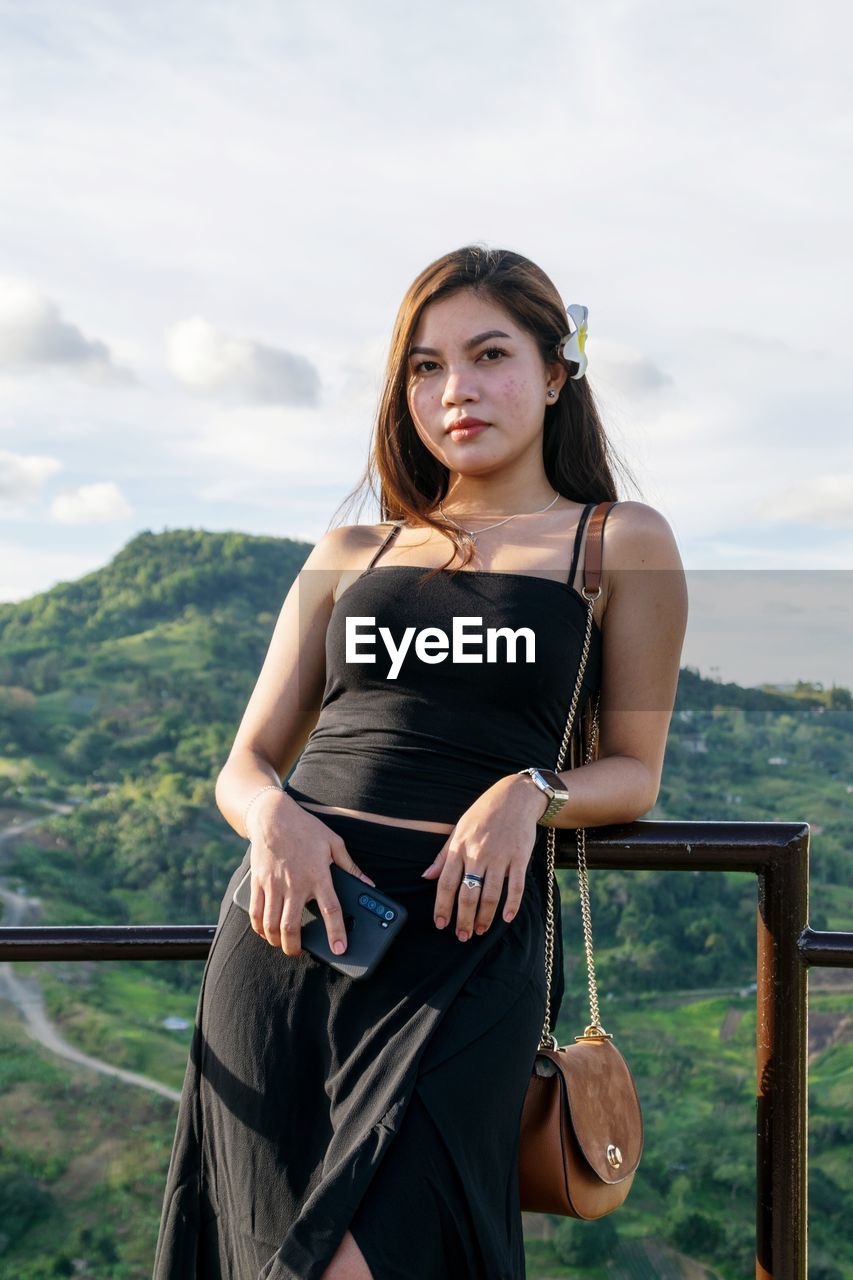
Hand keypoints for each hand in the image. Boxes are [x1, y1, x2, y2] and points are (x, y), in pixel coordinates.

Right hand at [246, 791, 376, 955]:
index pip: (330, 909)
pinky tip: (264, 931)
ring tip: (283, 944)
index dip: (336, 932)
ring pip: (271, 924)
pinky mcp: (257, 881)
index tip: (339, 949)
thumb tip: (369, 883)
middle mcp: (295, 883)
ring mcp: (274, 884)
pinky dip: (259, 927)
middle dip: (294, 947)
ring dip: (276, 940)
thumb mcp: (334, 842)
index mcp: (318, 874)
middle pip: (291, 926)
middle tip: (299, 952)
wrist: (273, 815)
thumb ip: (351, 866)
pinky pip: (255, 911)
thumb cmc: (306, 829)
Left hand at [419, 774, 546, 940]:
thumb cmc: (483, 814)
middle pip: (467, 894)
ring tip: (479, 930)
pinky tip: (506, 918)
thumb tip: (426, 876)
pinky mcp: (519, 857)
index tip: (440, 924)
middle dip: (463, 919)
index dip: (442, 907)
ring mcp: (500, 856)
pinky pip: (515, 886)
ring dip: (484, 917)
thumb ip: (443, 855)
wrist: (514, 796)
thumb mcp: (458, 829)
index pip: (446, 883)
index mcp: (459, 847)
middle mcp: (478, 854)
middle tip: (462, 936)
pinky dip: (511, 905)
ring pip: (490, 895)